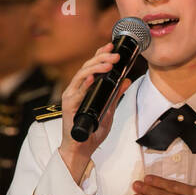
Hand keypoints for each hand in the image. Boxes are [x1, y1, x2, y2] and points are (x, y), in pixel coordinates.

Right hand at [59, 43, 132, 182]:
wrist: (82, 148)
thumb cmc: (92, 131)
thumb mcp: (109, 110)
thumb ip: (116, 95)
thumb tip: (127, 80)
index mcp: (84, 88)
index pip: (92, 66)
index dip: (101, 54)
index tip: (112, 46)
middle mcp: (76, 89)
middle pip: (87, 67)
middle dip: (102, 58)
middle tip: (116, 55)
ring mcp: (71, 96)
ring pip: (82, 76)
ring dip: (96, 68)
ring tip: (109, 64)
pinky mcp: (68, 106)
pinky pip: (76, 93)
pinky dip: (85, 85)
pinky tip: (93, 79)